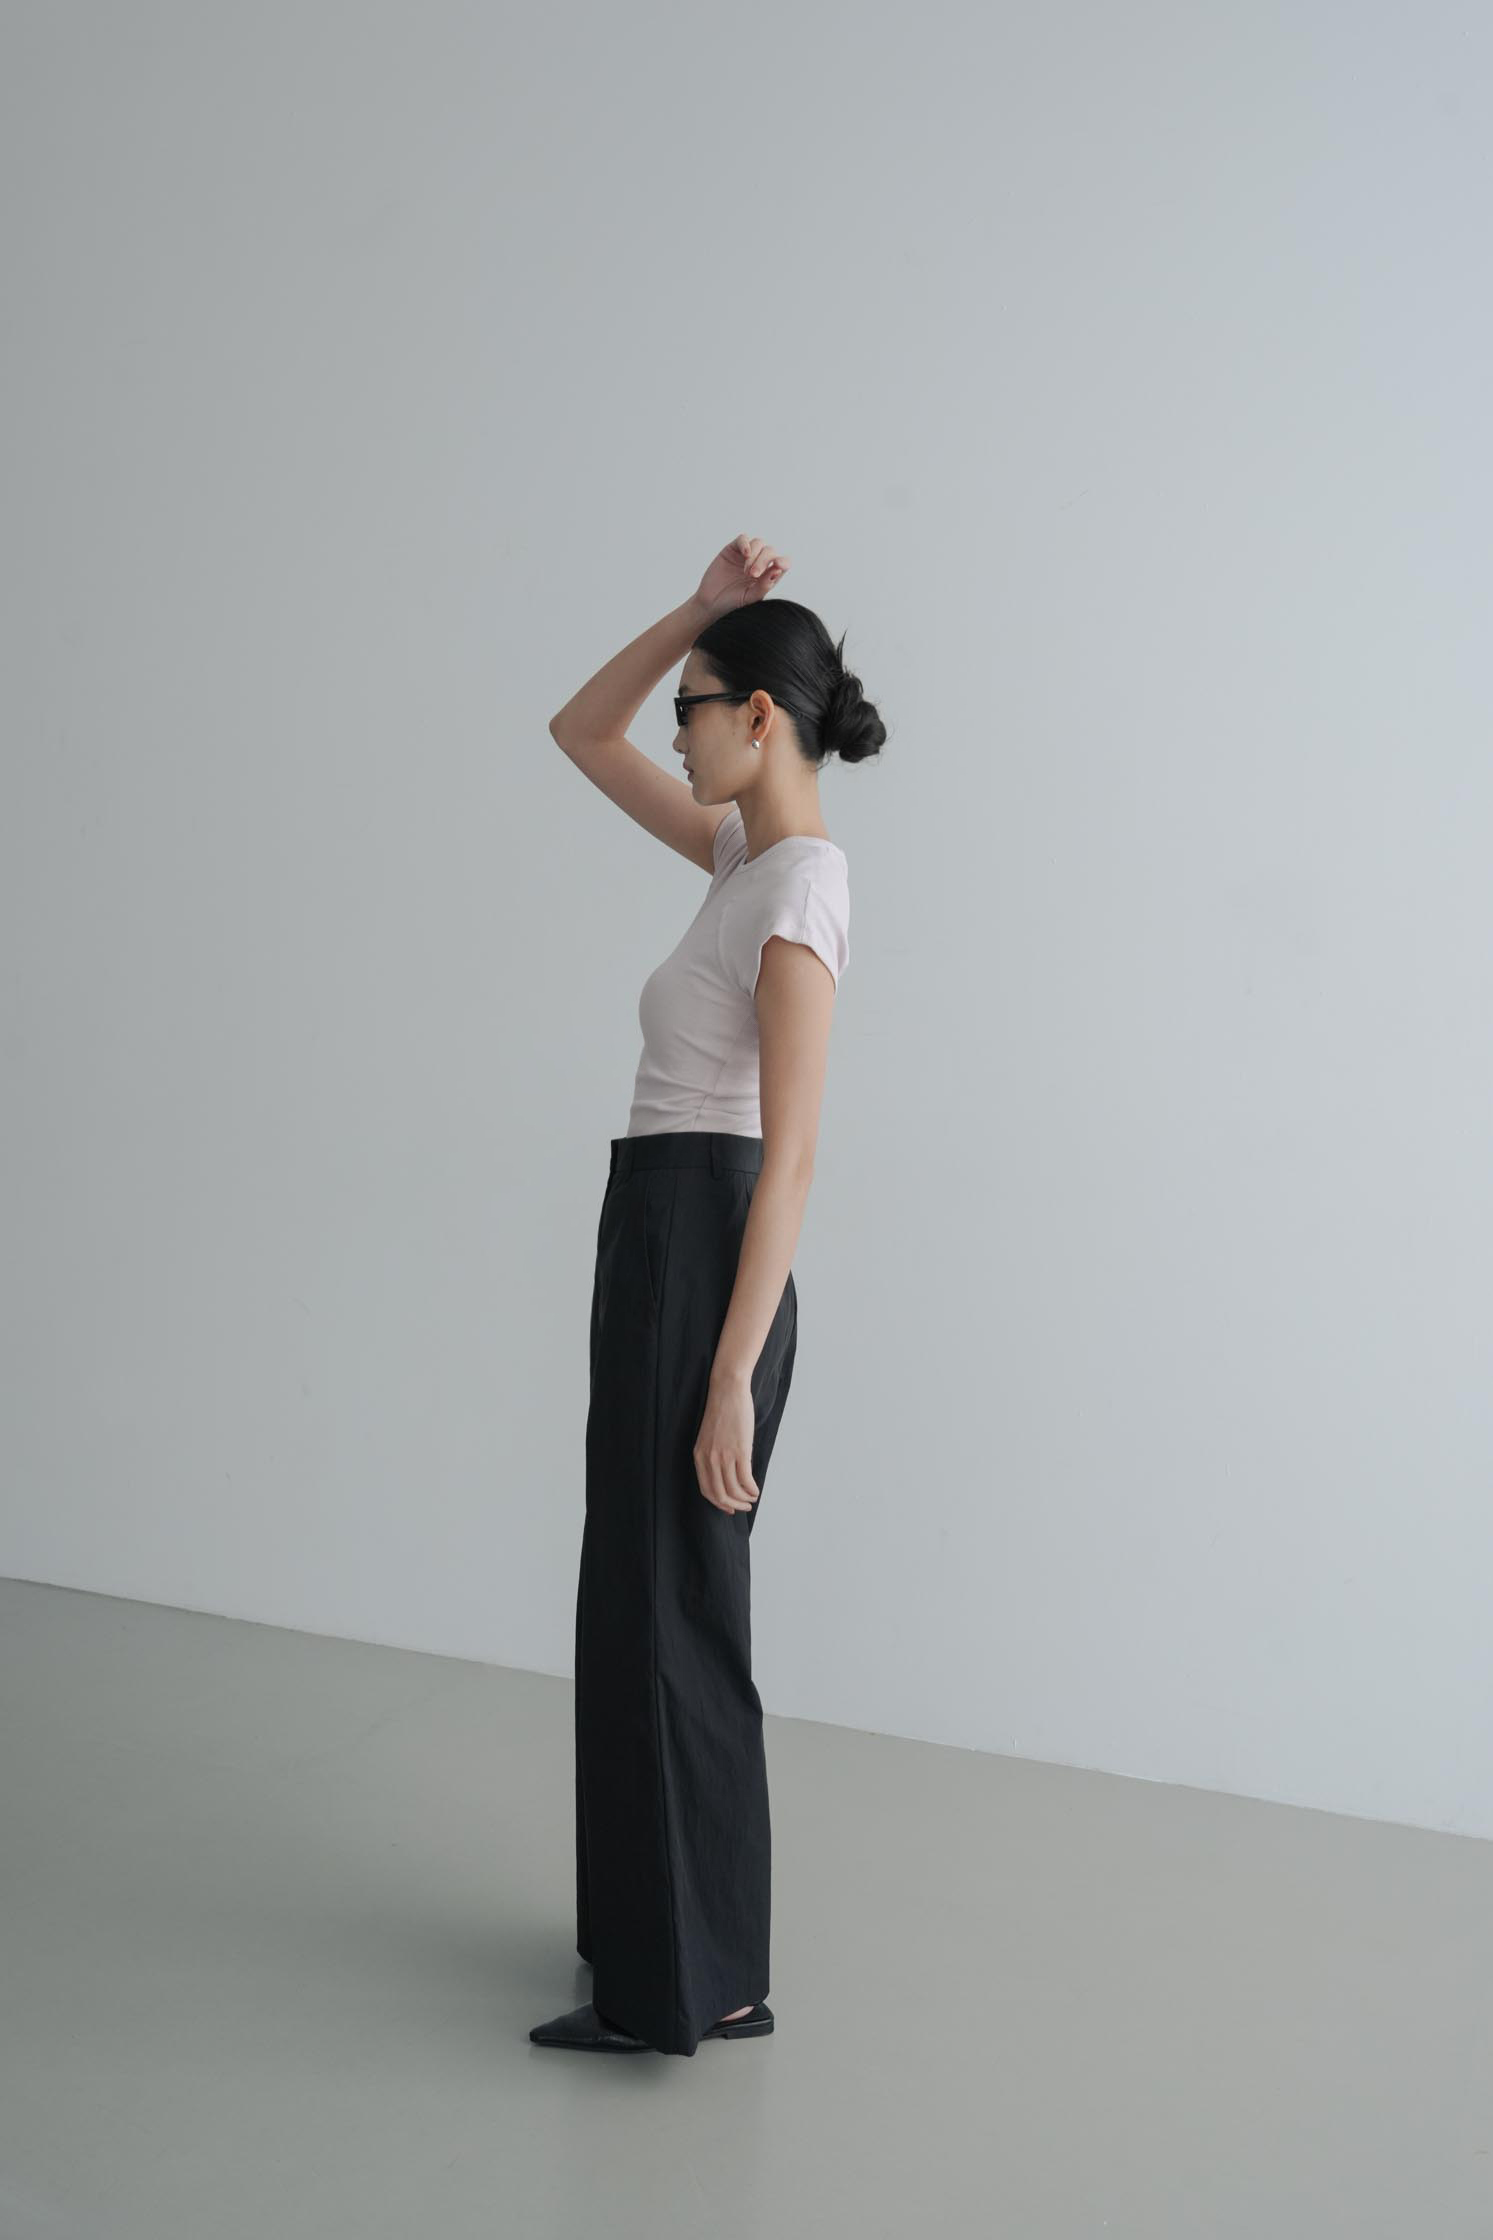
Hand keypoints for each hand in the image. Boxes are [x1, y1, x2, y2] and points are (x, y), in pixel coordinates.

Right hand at [692, 533, 789, 620]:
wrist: (710, 603)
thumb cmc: (733, 603)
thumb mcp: (751, 597)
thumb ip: (765, 584)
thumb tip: (778, 569)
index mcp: (768, 575)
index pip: (783, 563)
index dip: (784, 561)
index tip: (779, 565)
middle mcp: (760, 563)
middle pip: (770, 551)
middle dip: (763, 561)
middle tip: (753, 575)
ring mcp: (746, 555)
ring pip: (759, 543)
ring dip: (754, 555)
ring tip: (746, 571)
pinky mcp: (733, 549)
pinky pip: (743, 539)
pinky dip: (745, 543)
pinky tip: (745, 553)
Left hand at [693, 1371, 760, 1514]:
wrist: (727, 1391)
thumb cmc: (721, 1412)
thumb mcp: (709, 1437)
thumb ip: (713, 1456)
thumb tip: (726, 1474)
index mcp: (699, 1456)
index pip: (706, 1490)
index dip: (719, 1503)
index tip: (729, 1507)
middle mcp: (709, 1459)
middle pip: (719, 1495)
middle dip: (733, 1505)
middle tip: (744, 1507)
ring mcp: (724, 1456)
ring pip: (733, 1490)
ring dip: (744, 1499)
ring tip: (752, 1498)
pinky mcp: (739, 1451)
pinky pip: (745, 1480)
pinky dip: (752, 1490)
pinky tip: (756, 1490)